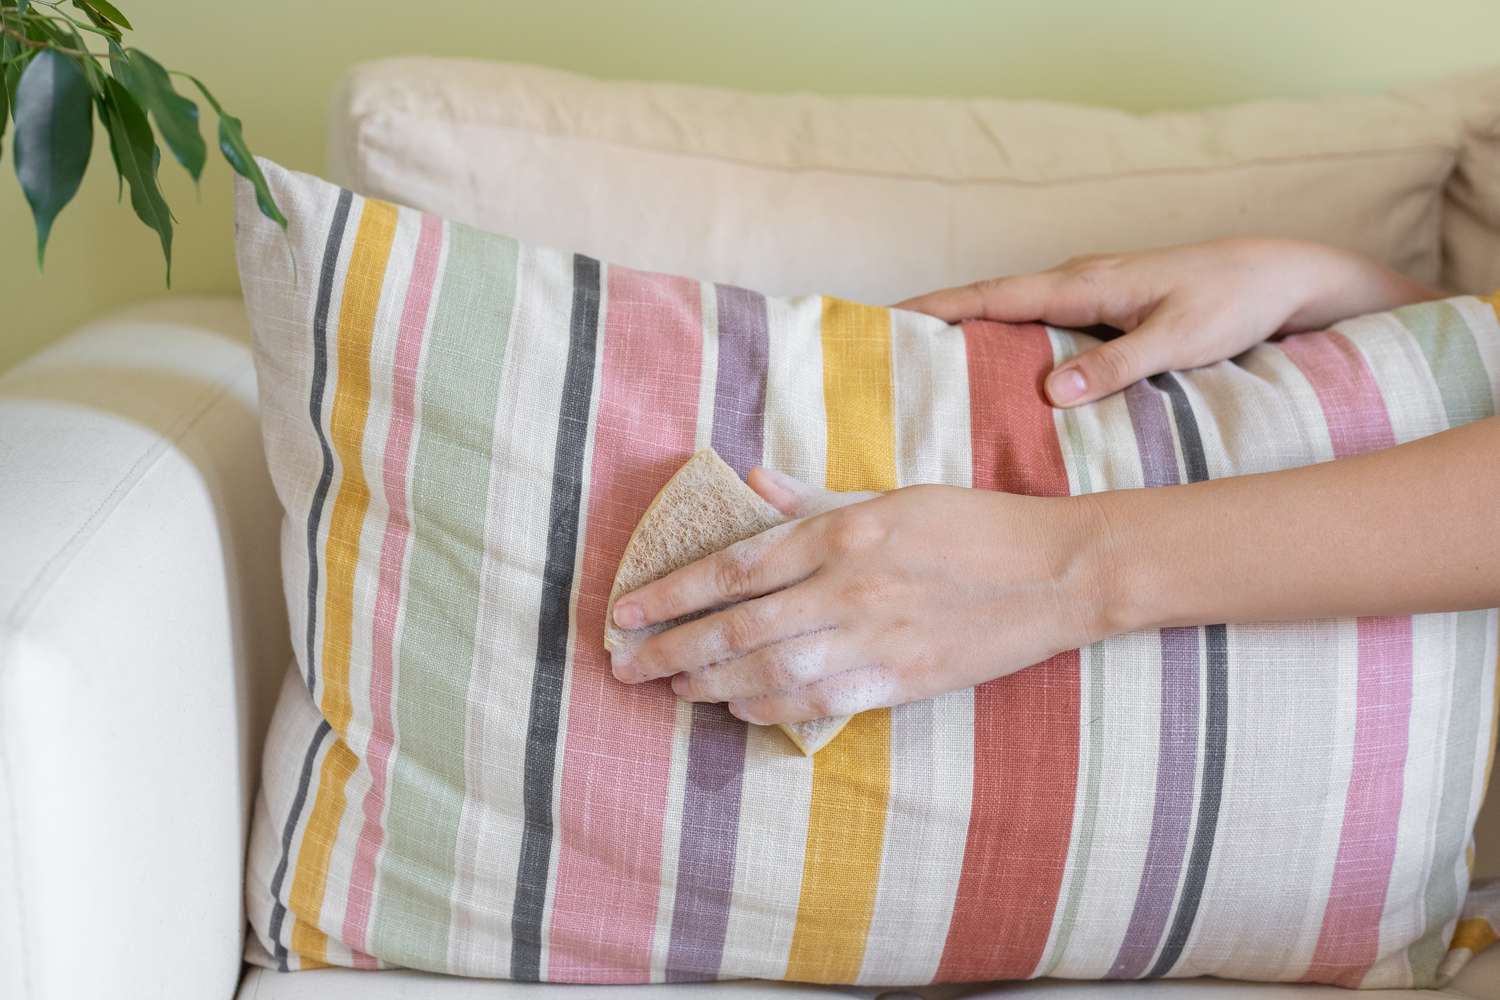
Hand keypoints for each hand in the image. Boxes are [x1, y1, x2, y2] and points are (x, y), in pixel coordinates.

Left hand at [608, 468, 1102, 724]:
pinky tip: (734, 706)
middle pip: (736, 626)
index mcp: (841, 532)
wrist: (1055, 573)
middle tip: (623, 666)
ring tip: (669, 687)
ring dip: (707, 682)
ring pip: (767, 669)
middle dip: (670, 648)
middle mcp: (847, 586)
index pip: (733, 567)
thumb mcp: (890, 496)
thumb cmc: (972, 525)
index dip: (670, 592)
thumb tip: (749, 482)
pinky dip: (766, 706)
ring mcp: (873, 638)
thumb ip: (812, 499)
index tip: (625, 611)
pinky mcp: (899, 680)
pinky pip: (815, 701)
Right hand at [896, 238, 1437, 407]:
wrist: (1281, 276)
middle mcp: (1076, 281)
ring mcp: (1087, 293)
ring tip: (923, 368)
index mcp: (1084, 283)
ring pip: (1011, 314)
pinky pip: (1036, 324)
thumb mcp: (1180, 341)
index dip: (938, 306)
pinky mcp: (1102, 309)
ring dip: (968, 334)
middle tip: (884, 353)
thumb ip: (1116, 366)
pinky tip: (994, 370)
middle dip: (935, 321)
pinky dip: (1004, 340)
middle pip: (989, 302)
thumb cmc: (1234, 303)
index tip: (885, 318)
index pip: (993, 294)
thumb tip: (1050, 393)